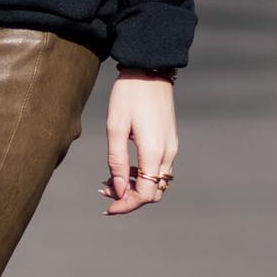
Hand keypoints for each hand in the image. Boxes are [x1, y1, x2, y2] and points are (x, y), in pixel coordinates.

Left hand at [100, 69, 177, 214]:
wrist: (150, 70)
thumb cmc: (128, 95)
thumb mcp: (115, 128)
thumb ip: (116, 162)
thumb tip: (117, 190)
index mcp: (154, 151)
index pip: (145, 194)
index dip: (126, 205)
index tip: (108, 207)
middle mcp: (168, 153)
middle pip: (153, 192)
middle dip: (130, 198)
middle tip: (105, 191)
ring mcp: (171, 147)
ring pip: (156, 182)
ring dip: (135, 187)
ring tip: (110, 180)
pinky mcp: (170, 141)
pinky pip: (159, 169)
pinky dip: (142, 175)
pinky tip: (124, 168)